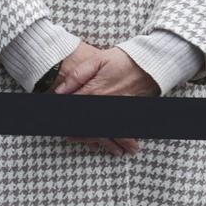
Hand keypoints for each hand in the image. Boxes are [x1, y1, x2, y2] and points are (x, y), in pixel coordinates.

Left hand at [55, 41, 152, 156]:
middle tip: (68, 137)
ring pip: (103, 132)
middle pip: (87, 125)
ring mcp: (118, 112)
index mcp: (94, 92)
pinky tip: (114, 145)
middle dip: (77, 133)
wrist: (150, 63)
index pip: (73, 109)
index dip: (63, 115)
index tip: (55, 121)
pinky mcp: (129, 115)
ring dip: (95, 140)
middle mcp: (106, 106)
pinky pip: (120, 131)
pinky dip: (115, 139)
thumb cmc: (123, 59)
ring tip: (84, 143)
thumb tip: (59, 91)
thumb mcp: (97, 60)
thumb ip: (77, 76)